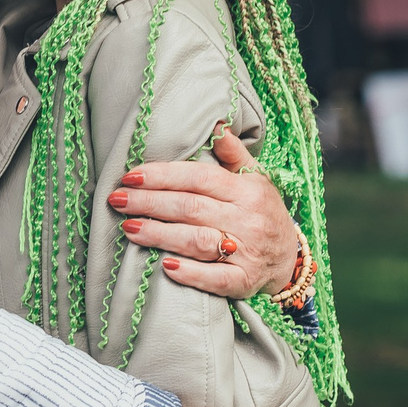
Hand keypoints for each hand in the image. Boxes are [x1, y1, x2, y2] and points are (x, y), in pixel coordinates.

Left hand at [110, 126, 300, 299]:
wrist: (291, 258)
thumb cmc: (263, 212)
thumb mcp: (256, 178)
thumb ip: (234, 154)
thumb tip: (217, 125)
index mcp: (247, 191)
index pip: (199, 178)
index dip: (163, 176)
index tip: (130, 176)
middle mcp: (248, 219)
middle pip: (191, 208)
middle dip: (149, 202)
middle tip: (116, 200)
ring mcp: (247, 252)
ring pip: (197, 241)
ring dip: (159, 235)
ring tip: (128, 228)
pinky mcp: (244, 281)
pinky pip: (215, 278)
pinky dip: (190, 273)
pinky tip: (165, 266)